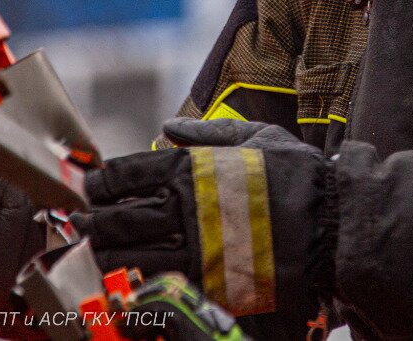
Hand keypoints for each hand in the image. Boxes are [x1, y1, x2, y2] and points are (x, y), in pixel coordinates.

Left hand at [71, 120, 336, 317]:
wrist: (335, 223)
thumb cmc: (298, 176)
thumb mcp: (256, 137)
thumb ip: (206, 132)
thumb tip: (166, 127)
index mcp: (193, 169)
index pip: (127, 174)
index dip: (101, 182)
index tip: (90, 188)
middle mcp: (186, 208)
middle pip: (120, 216)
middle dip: (92, 220)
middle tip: (76, 223)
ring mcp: (196, 248)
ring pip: (131, 253)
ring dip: (105, 252)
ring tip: (91, 251)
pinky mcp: (210, 283)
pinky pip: (159, 284)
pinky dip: (135, 281)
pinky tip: (123, 278)